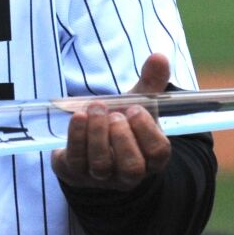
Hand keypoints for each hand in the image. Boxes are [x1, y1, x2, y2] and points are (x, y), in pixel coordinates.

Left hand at [50, 54, 173, 190]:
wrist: (90, 143)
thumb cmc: (121, 124)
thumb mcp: (138, 104)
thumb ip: (151, 83)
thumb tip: (158, 56)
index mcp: (151, 159)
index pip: (158, 153)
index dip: (147, 131)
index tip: (135, 109)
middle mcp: (128, 175)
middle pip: (131, 167)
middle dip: (122, 137)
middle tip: (114, 114)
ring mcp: (101, 178)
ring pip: (101, 165)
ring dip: (97, 134)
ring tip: (95, 109)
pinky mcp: (75, 173)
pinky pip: (76, 160)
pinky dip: (76, 136)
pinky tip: (78, 117)